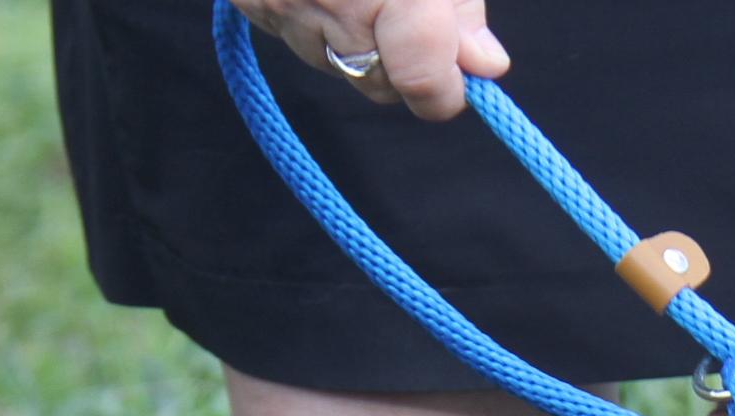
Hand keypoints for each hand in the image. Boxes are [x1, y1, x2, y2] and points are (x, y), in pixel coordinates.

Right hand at [230, 0, 509, 120]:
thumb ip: (459, 5)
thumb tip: (485, 69)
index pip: (423, 82)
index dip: (449, 89)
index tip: (469, 73)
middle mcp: (326, 7)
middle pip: (381, 83)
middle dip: (406, 60)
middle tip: (419, 10)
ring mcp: (280, 9)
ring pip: (336, 63)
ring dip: (360, 39)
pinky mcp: (250, 3)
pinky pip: (296, 35)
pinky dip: (319, 18)